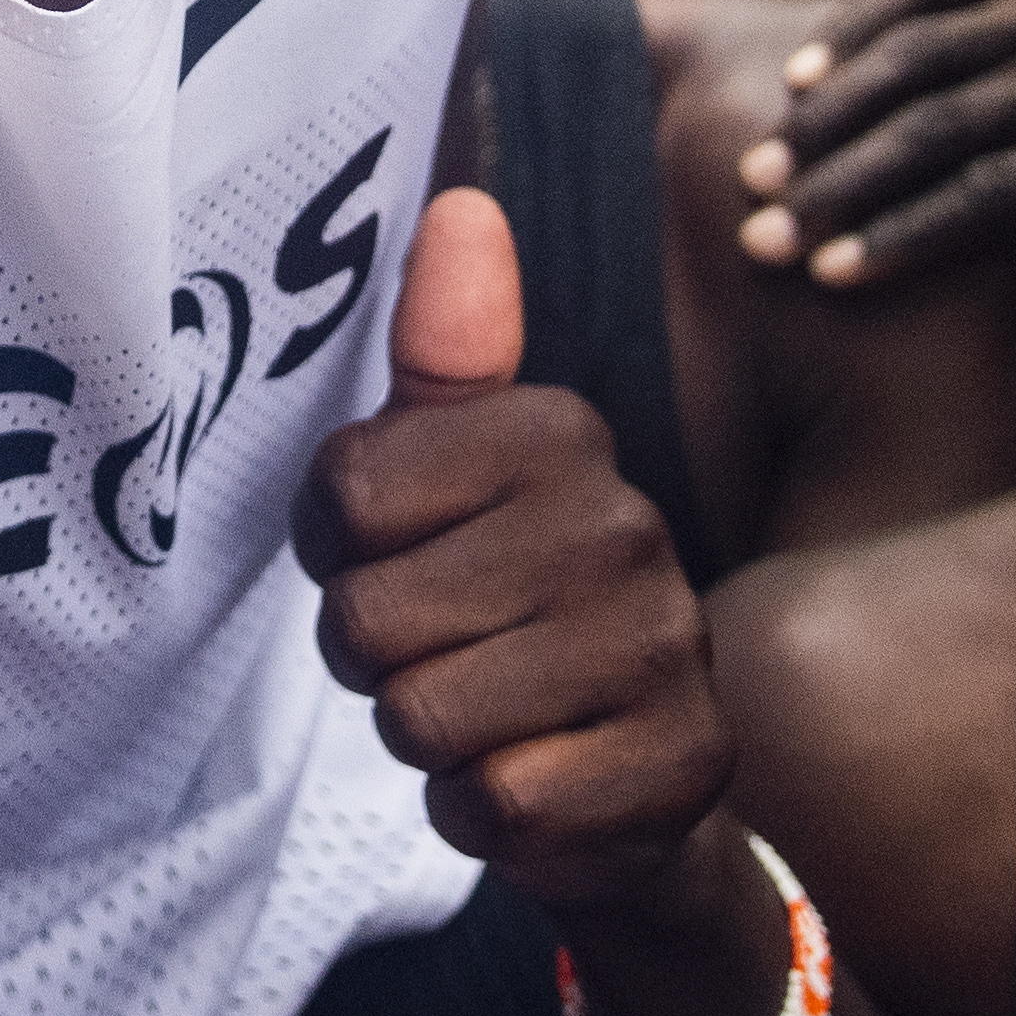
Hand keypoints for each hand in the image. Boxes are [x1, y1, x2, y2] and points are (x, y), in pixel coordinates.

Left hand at [293, 188, 727, 916]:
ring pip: (421, 716)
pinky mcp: (680, 766)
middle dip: (376, 658)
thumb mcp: (456, 468)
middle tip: (447, 651)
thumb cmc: (502, 601)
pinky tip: (530, 779)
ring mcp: (663, 647)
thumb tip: (461, 204)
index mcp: (556, 432)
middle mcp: (624, 523)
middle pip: (367, 618)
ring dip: (424, 738)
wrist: (628, 774)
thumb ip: (445, 348)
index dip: (334, 550)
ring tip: (488, 712)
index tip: (396, 554)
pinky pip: (492, 802)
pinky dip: (478, 811)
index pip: (342, 496)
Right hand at [732, 0, 1015, 297]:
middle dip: (844, 182)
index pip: (1003, 192)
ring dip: (829, 115)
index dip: (907, 235)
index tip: (825, 275)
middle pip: (949, 124)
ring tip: (759, 171)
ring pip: (920, 52)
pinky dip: (851, 31)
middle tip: (761, 233)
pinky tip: (795, 83)